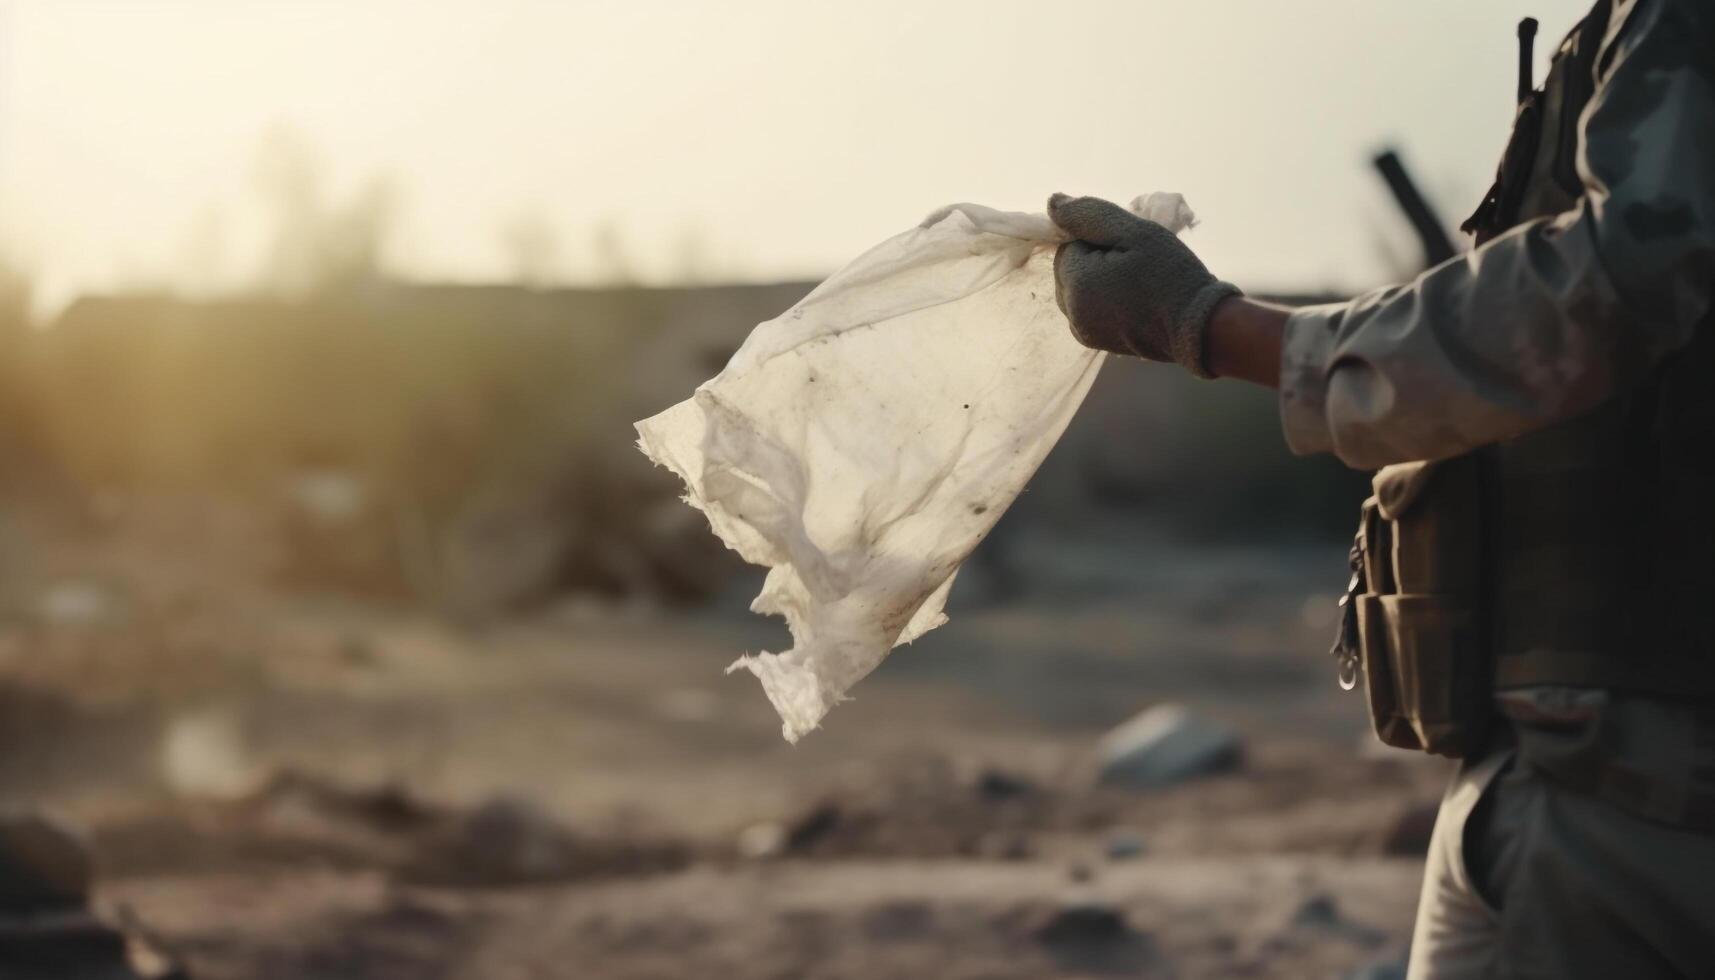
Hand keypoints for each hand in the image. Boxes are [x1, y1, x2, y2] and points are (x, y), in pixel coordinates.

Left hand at [1049, 193, 1241, 376]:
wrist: (1198, 327)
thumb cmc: (1170, 275)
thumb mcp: (1134, 232)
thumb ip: (1089, 215)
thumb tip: (1053, 202)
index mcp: (1076, 282)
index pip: (1069, 245)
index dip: (1100, 241)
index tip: (1129, 249)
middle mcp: (1071, 311)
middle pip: (1070, 269)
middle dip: (1096, 260)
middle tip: (1134, 264)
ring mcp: (1082, 330)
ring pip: (1077, 290)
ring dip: (1099, 280)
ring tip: (1135, 283)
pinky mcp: (1095, 341)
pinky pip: (1088, 310)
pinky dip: (1104, 301)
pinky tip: (1132, 301)